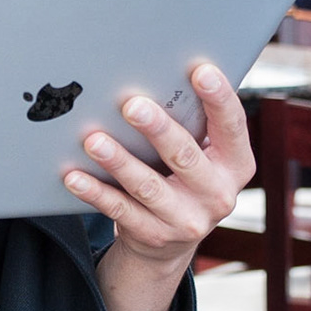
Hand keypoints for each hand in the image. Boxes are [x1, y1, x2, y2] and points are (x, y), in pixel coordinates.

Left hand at [63, 61, 253, 271]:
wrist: (174, 240)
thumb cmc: (186, 175)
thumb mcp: (205, 152)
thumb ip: (194, 122)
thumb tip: (160, 72)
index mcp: (236, 164)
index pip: (232, 126)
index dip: (219, 98)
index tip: (201, 71)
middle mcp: (218, 195)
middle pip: (185, 156)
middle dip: (158, 129)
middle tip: (132, 105)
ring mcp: (186, 220)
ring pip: (147, 186)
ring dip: (119, 161)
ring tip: (93, 139)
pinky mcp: (154, 235)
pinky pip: (119, 210)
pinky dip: (95, 192)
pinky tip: (74, 176)